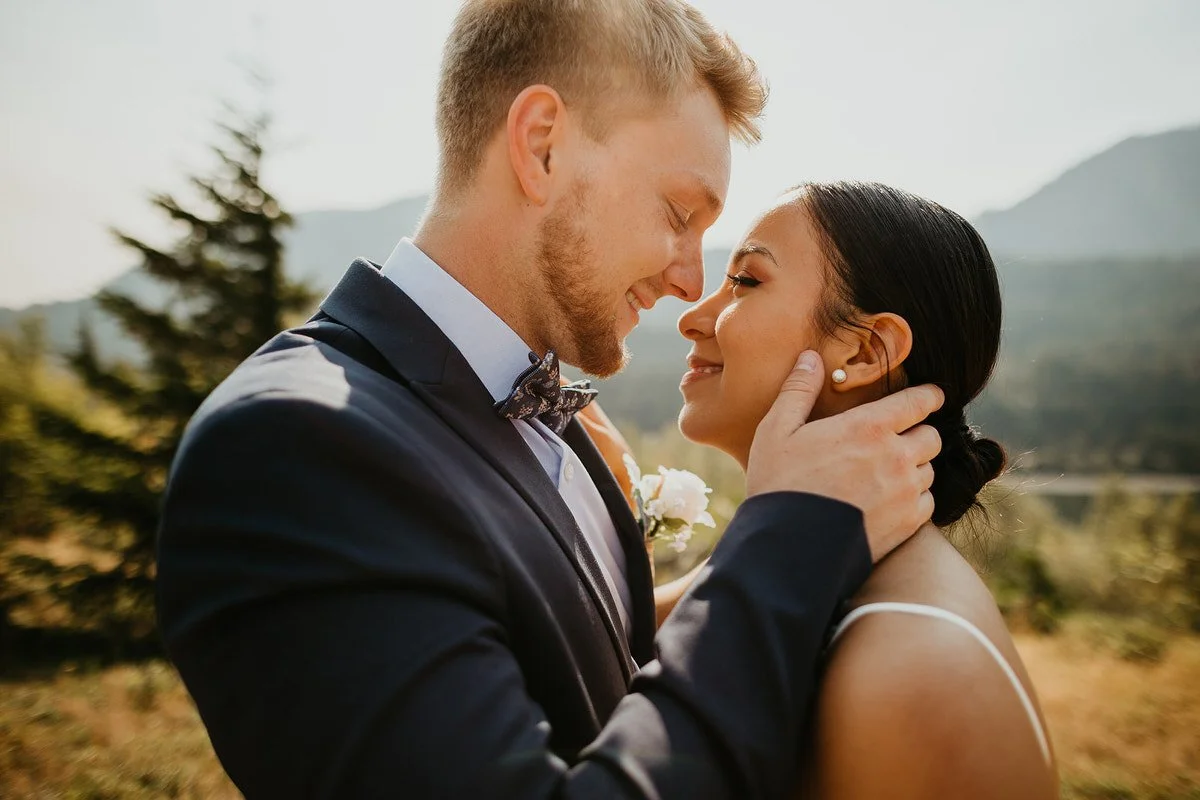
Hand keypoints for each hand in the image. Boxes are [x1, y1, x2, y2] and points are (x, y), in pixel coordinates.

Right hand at [745, 351, 943, 561]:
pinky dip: (915, 498)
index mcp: (869, 427)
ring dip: (915, 467)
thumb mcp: (777, 430)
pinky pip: (927, 501)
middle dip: (918, 433)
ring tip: (888, 473)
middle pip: (931, 436)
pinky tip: (891, 500)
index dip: (929, 396)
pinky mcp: (908, 524)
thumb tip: (811, 357)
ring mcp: (905, 492)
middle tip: (898, 439)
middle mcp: (896, 456)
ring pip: (930, 469)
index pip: (920, 401)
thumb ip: (799, 390)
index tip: (930, 396)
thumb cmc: (779, 484)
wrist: (788, 547)